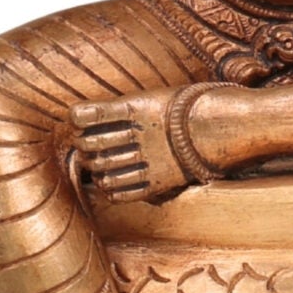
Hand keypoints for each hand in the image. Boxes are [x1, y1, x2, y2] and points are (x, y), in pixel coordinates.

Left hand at [68, 92, 197, 205]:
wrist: (216, 127)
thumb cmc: (176, 110)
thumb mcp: (147, 99)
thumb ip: (116, 109)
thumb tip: (78, 114)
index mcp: (137, 108)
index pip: (92, 115)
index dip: (78, 118)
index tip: (77, 119)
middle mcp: (141, 135)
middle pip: (94, 144)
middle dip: (82, 144)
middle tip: (83, 143)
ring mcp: (150, 160)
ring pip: (105, 172)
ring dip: (94, 170)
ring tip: (96, 165)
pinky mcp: (159, 182)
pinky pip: (123, 193)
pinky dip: (110, 190)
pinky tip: (109, 183)